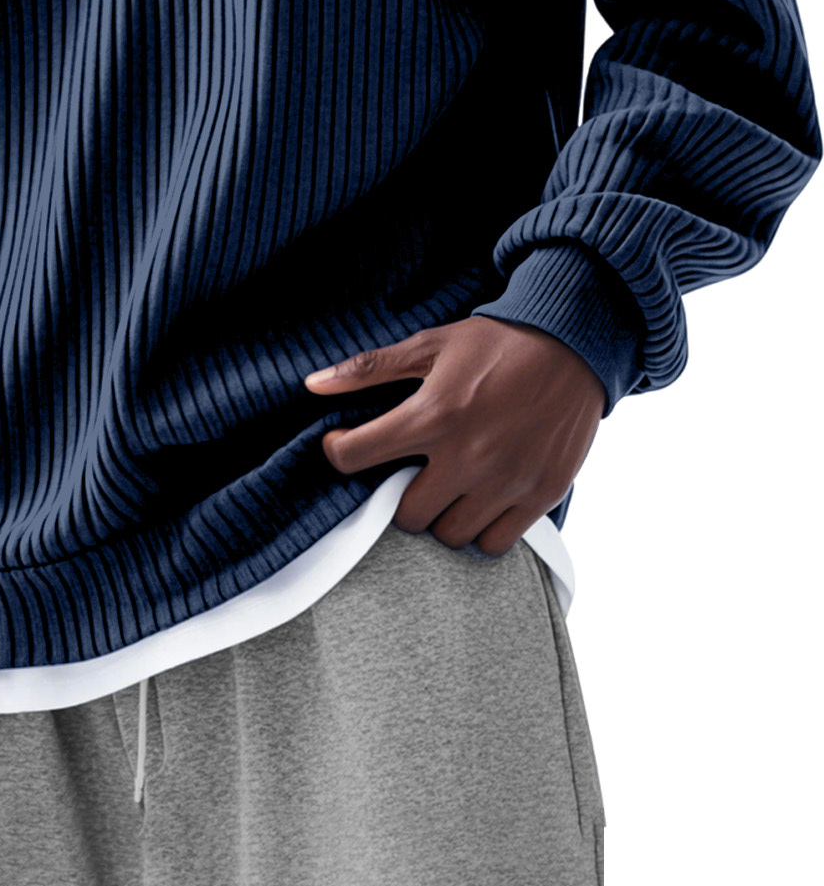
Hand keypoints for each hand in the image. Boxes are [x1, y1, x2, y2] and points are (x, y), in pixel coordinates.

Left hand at [304, 314, 604, 554]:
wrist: (573, 343)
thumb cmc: (497, 343)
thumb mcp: (430, 344)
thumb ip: (369, 369)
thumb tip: (312, 385)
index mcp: (433, 415)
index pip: (357, 457)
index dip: (339, 454)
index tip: (345, 447)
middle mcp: (467, 456)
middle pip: (407, 515)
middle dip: (400, 497)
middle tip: (411, 475)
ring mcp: (506, 481)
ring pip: (451, 536)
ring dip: (442, 517)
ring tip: (448, 489)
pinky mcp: (541, 494)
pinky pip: (496, 543)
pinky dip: (483, 530)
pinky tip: (481, 502)